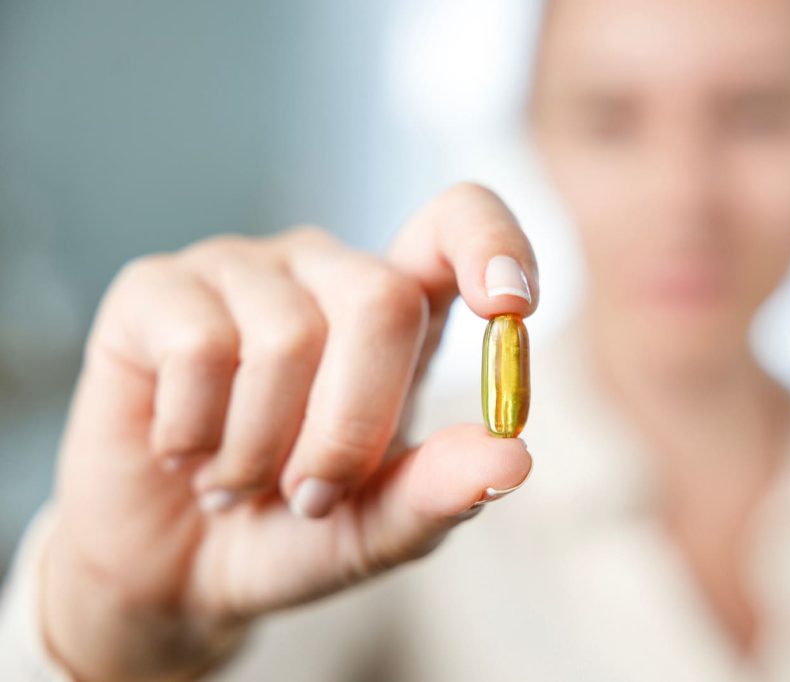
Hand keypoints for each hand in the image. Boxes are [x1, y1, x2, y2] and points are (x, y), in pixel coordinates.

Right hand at [39, 183, 537, 680]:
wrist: (175, 568)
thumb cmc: (292, 532)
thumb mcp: (376, 529)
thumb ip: (439, 493)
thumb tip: (512, 456)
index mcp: (399, 313)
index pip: (458, 223)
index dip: (492, 244)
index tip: (513, 308)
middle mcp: (325, 273)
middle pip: (382, 298)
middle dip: (354, 426)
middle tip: (311, 498)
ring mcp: (240, 270)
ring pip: (287, 335)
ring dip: (262, 450)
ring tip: (238, 484)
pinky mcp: (156, 289)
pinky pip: (198, 346)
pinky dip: (197, 435)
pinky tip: (185, 455)